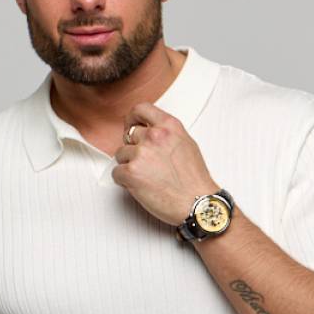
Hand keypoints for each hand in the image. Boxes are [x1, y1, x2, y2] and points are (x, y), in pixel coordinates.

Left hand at [112, 102, 218, 225]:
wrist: (197, 204)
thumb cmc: (194, 180)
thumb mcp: (186, 144)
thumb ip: (166, 134)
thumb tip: (150, 132)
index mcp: (169, 126)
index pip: (141, 109)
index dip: (132, 119)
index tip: (131, 126)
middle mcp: (154, 136)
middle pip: (128, 136)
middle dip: (133, 149)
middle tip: (145, 163)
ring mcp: (141, 154)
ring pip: (120, 155)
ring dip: (129, 166)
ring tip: (147, 177)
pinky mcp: (131, 173)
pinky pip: (116, 173)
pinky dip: (124, 181)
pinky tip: (141, 186)